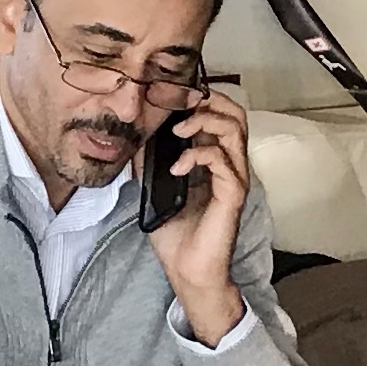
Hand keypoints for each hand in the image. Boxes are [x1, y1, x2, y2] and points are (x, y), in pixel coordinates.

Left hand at [145, 82, 250, 343]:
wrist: (187, 271)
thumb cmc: (176, 234)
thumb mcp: (153, 188)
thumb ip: (148, 162)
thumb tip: (131, 137)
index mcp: (214, 160)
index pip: (220, 115)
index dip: (201, 98)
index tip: (173, 94)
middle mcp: (229, 165)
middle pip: (235, 114)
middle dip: (209, 101)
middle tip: (181, 105)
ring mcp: (234, 179)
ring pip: (235, 130)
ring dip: (205, 121)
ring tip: (180, 129)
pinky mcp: (233, 195)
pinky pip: (225, 162)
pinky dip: (199, 155)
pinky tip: (178, 166)